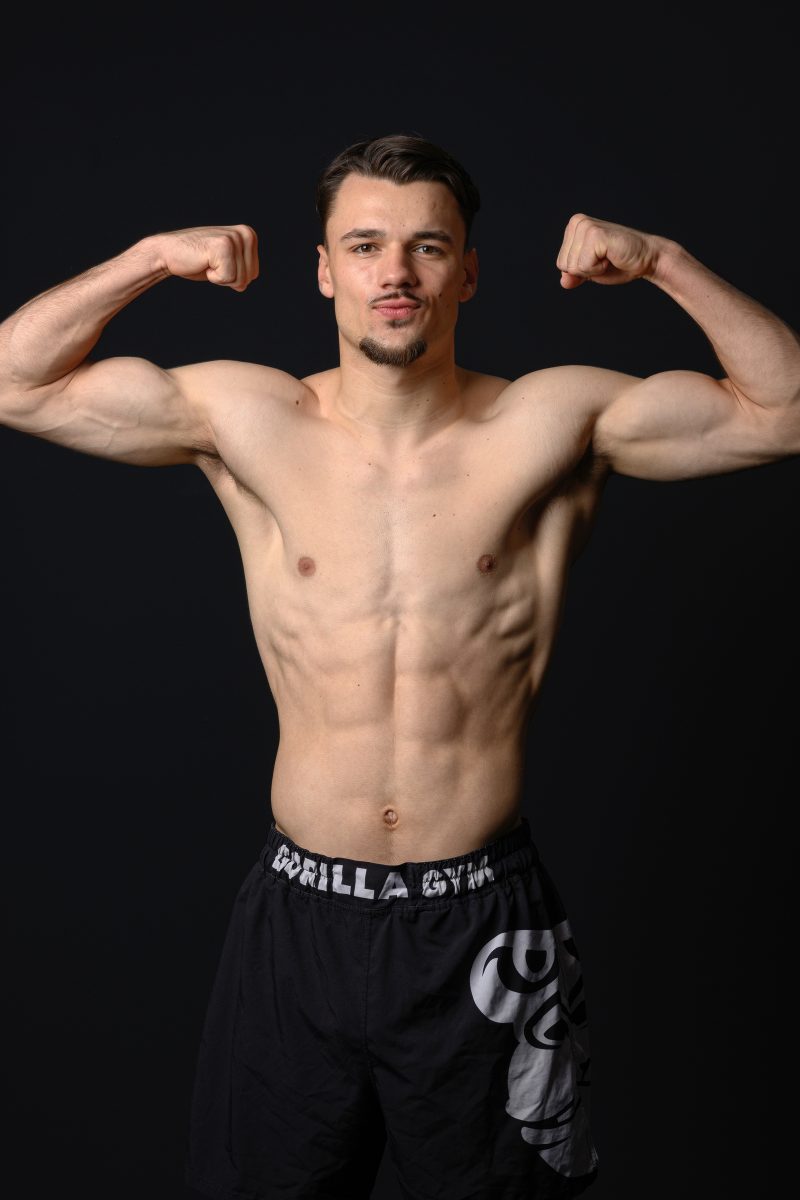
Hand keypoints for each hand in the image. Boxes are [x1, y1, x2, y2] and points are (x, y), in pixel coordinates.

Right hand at [143, 225, 259, 290]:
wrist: (169, 253)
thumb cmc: (197, 260)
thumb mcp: (226, 263)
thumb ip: (240, 269)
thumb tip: (245, 284)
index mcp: (249, 235)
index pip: (254, 274)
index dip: (233, 276)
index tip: (218, 263)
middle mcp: (245, 233)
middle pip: (249, 277)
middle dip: (228, 277)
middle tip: (211, 263)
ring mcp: (234, 238)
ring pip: (239, 279)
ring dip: (220, 277)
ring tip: (207, 261)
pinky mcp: (223, 246)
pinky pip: (227, 278)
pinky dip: (213, 277)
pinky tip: (204, 262)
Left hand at [556, 214, 660, 288]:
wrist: (645, 259)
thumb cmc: (619, 263)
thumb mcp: (590, 272)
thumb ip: (574, 275)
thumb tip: (564, 282)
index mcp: (573, 227)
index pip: (561, 263)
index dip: (580, 270)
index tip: (598, 260)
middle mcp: (577, 222)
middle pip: (564, 265)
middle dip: (585, 270)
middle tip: (605, 259)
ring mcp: (586, 226)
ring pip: (572, 267)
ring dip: (593, 269)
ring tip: (608, 257)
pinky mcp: (595, 234)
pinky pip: (583, 266)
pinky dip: (598, 269)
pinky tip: (611, 257)